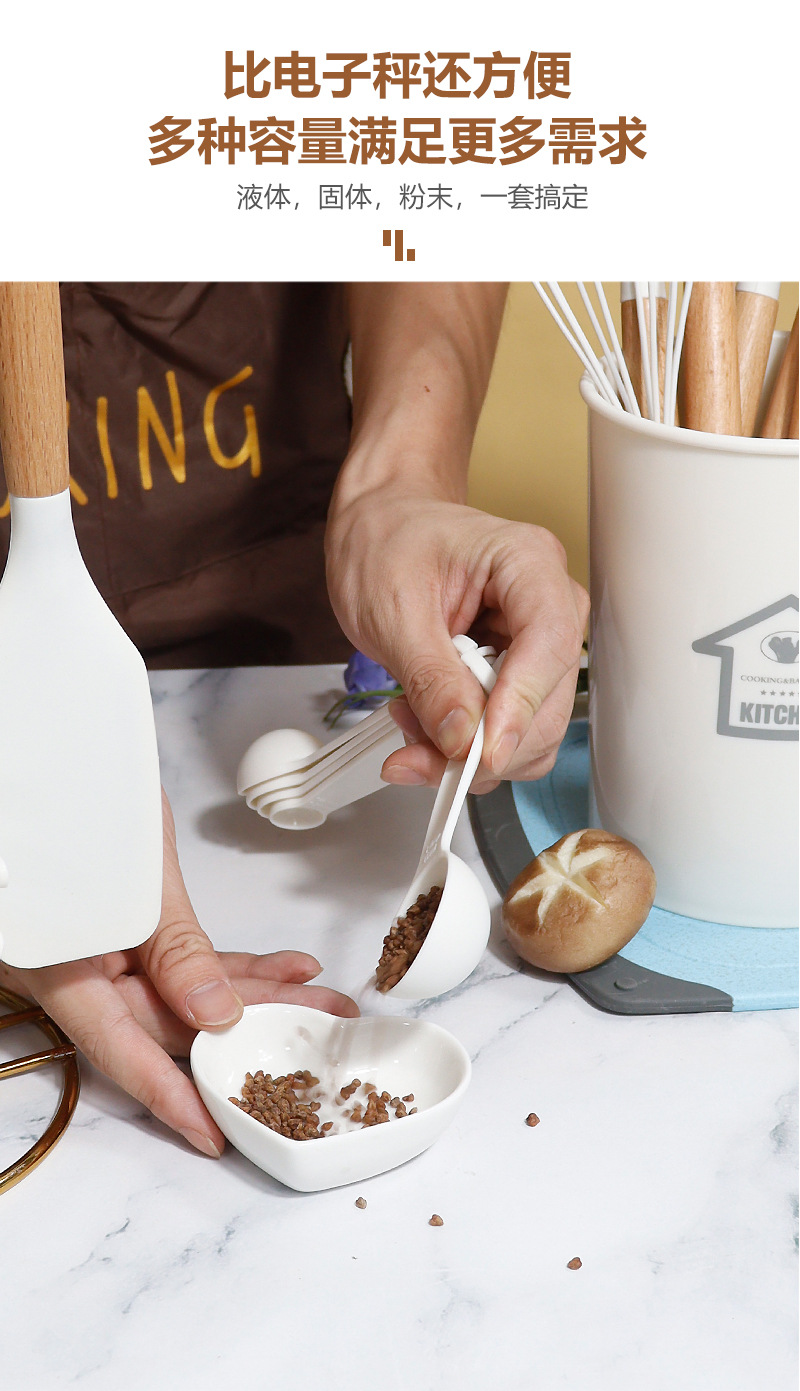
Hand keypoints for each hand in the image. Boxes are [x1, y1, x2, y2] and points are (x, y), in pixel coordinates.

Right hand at [0, 791, 356, 1156]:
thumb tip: (215, 1014)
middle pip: (165, 1023)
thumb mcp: (135, 878)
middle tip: (312, 1042)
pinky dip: (223, 967)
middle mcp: (78, 973)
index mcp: (64, 969)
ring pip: (178, 993)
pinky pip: (173, 962)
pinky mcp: (120, 934)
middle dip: (243, 1034)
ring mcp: (98, 954)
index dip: (172, 1097)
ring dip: (248, 996)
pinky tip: (282, 968)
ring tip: (316, 1000)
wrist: (54, 751)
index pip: (123, 1050)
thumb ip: (174, 951)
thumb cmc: (79, 799)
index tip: (213, 1132)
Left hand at [326, 489, 588, 791]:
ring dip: (470, 750)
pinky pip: (509, 731)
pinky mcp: (518, 674)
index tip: (482, 749)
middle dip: (483, 742)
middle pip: (548, 701)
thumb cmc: (386, 541)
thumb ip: (429, 678)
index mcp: (528, 562)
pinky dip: (466, 745)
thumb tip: (461, 739)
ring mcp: (537, 644)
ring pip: (533, 729)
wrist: (378, 530)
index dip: (521, 704)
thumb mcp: (393, 609)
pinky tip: (424, 722)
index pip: (550, 643)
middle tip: (415, 756)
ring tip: (409, 723)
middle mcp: (548, 604)